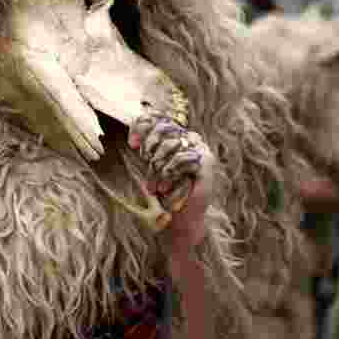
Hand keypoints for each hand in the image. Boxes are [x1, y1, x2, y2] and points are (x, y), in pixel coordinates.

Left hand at [129, 106, 214, 251]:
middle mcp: (191, 139)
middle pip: (165, 126)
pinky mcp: (207, 163)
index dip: (143, 126)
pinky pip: (182, 157)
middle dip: (150, 145)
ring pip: (172, 143)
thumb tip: (133, 137)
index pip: (158, 118)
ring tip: (155, 186)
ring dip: (158, 165)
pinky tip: (165, 186)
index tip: (132, 144)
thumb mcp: (149, 167)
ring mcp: (201, 150)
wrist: (179, 221)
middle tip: (145, 161)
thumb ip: (146, 149)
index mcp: (177, 136)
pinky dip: (170, 172)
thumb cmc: (162, 194)